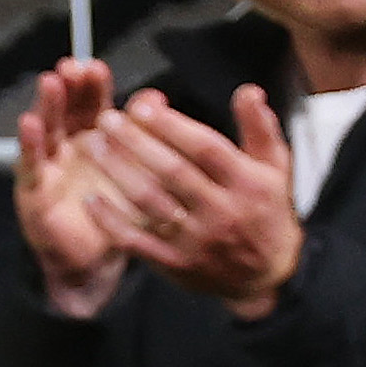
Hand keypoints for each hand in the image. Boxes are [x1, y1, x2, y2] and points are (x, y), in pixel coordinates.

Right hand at [12, 59, 133, 319]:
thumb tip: (156, 97)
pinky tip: (29, 123)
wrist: (98, 262)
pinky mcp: (34, 193)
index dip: (92, 86)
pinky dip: (29, 144)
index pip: (91, 105)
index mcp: (94, 141)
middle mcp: (68, 150)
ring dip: (46, 106)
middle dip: (68, 88)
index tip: (95, 67)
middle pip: (65, 111)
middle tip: (72, 67)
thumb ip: (148, 135)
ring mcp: (48, 169)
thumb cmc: (119, 215)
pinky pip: (30, 165)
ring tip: (51, 82)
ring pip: (46, 131)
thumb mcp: (141, 172)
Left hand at [78, 83, 304, 315]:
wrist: (266, 275)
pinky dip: (112, 221)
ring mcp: (198, 240)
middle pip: (173, 172)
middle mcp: (223, 212)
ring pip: (150, 203)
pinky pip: (137, 241)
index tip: (141, 106)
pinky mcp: (177, 264)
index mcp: (248, 184)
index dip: (172, 126)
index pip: (206, 149)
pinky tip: (90, 201)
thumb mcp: (275, 169)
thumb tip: (248, 90)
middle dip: (136, 143)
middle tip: (106, 119)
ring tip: (93, 146)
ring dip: (117, 173)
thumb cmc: (266, 211)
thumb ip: (260, 128)